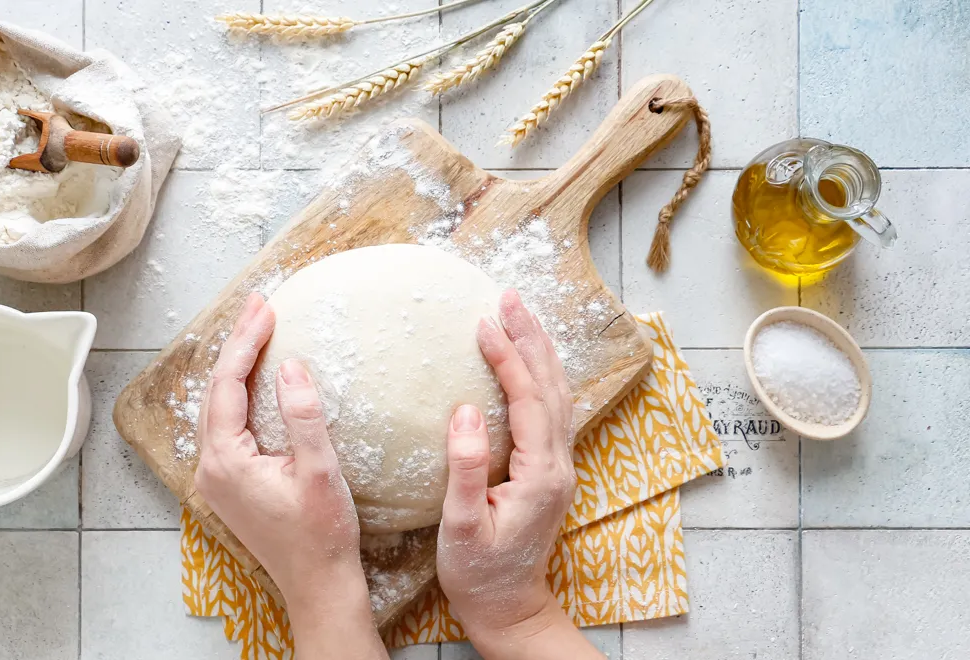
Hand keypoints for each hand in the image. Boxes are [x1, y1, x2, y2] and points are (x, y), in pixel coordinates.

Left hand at [194, 293, 386, 659]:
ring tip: (257, 332)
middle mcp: (211, 467)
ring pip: (218, 407)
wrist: (318, 584)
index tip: (267, 308)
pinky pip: (226, 425)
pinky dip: (240, 394)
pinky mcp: (229, 484)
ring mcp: (217, 477)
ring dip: (237, 368)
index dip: (246, 341)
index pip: (228, 384)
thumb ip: (303, 415)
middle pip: (216, 390)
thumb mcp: (319, 471)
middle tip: (260, 307)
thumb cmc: (322, 534)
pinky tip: (257, 379)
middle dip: (237, 345)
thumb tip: (289, 365)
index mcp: (226, 460)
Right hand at [437, 289, 601, 658]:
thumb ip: (466, 469)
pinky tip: (528, 361)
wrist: (508, 608)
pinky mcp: (549, 470)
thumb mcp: (463, 527)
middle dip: (531, 337)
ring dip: (540, 351)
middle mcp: (558, 464)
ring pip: (557, 394)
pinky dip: (540, 375)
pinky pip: (551, 409)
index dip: (507, 358)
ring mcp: (559, 467)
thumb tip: (464, 412)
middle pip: (552, 386)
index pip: (527, 399)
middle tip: (509, 296)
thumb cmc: (479, 574)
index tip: (482, 323)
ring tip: (519, 314)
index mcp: (540, 474)